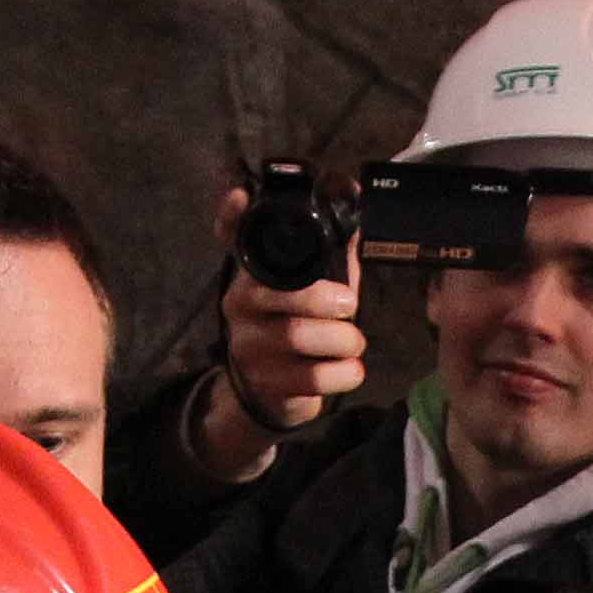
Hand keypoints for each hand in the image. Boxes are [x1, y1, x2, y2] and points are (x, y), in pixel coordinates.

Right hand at [194, 185, 367, 480]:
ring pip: (296, 336)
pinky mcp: (268, 385)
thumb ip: (332, 259)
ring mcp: (250, 347)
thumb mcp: (311, 291)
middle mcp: (240, 307)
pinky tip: (351, 370)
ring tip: (353, 343)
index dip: (232, 218)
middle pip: (277, 295)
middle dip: (323, 299)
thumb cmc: (299, 330)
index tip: (240, 196)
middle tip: (349, 305)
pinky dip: (344, 373)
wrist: (269, 396)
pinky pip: (312, 378)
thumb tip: (360, 213)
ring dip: (342, 340)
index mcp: (252, 278)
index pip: (232, 241)